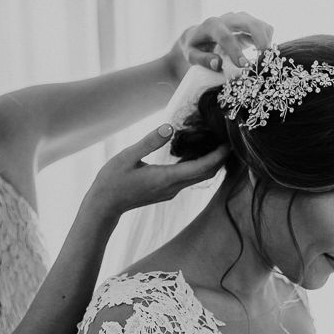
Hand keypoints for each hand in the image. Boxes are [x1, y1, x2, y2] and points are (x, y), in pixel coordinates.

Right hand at [87, 124, 227, 214]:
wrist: (104, 206)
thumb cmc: (112, 181)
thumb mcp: (127, 156)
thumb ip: (149, 142)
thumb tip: (170, 127)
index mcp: (166, 178)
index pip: (202, 167)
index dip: (218, 155)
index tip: (229, 141)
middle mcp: (172, 187)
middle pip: (206, 174)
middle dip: (219, 158)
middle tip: (227, 138)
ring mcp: (170, 191)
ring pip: (198, 177)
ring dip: (209, 162)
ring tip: (214, 141)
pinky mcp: (166, 191)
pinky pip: (189, 178)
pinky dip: (197, 165)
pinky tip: (194, 152)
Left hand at [169, 12, 273, 78]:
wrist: (200, 34)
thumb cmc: (195, 47)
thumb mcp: (191, 55)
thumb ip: (202, 59)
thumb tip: (217, 64)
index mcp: (211, 25)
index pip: (226, 36)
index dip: (236, 51)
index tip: (244, 66)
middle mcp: (228, 18)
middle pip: (250, 23)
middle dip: (260, 40)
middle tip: (265, 61)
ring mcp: (241, 18)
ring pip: (261, 25)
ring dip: (266, 42)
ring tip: (264, 61)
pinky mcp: (250, 23)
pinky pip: (265, 29)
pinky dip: (268, 42)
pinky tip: (262, 56)